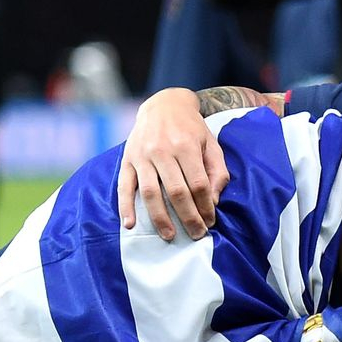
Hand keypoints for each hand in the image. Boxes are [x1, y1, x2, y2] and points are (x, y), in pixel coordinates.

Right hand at [118, 88, 228, 239]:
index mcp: (186, 146)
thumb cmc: (192, 130)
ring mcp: (141, 155)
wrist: (163, 105)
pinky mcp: (127, 159)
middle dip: (188, 217)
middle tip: (196, 234)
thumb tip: (212, 201)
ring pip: (151, 192)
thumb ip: (217, 172)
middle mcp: (162, 150)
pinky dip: (125, 206)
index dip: (205, 207)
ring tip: (169, 236)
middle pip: (176, 192)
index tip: (210, 222)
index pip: (198, 185)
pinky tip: (129, 224)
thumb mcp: (211, 145)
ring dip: (160, 218)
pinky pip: (124, 186)